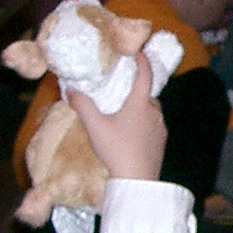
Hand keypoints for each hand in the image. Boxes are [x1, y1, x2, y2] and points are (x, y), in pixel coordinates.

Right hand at [66, 55, 165, 182]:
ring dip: (142, 107)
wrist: (137, 181)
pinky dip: (145, 123)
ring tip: (126, 112)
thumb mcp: (95, 127)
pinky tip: (133, 133)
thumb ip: (82, 106)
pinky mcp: (162, 143)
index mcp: (140, 104)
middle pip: (148, 94)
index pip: (144, 75)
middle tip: (124, 88)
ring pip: (152, 111)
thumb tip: (70, 89)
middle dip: (138, 89)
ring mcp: (161, 128)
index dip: (142, 61)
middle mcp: (154, 112)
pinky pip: (154, 126)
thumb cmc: (117, 150)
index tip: (139, 52)